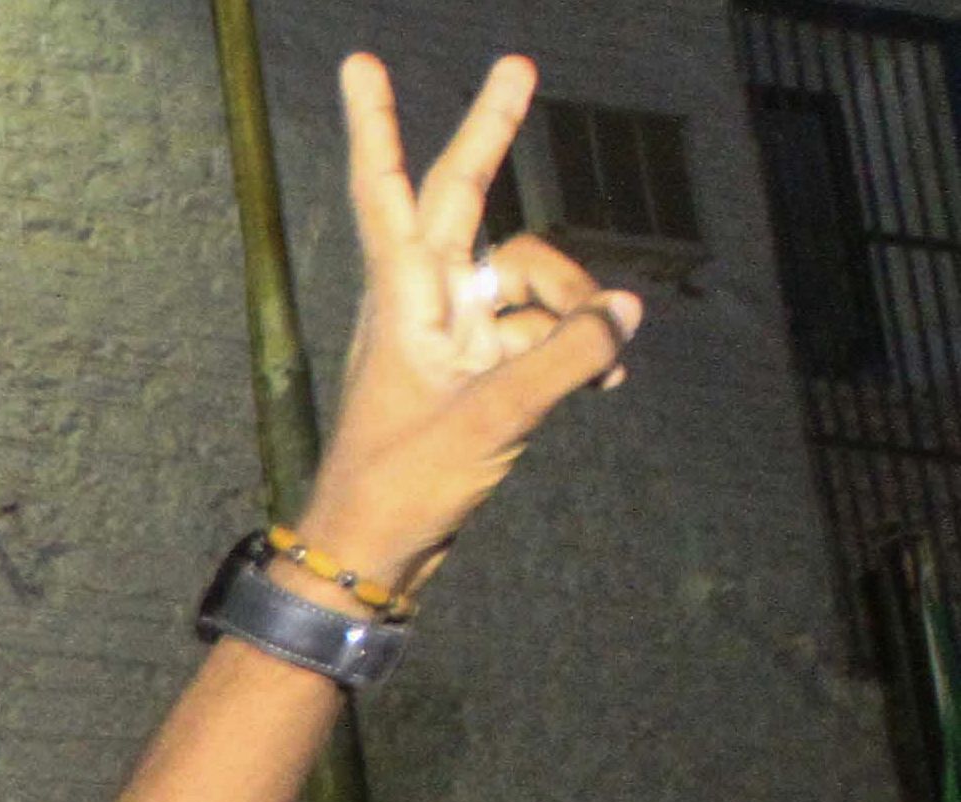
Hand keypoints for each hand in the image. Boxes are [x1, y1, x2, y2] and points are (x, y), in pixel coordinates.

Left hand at [294, 57, 643, 589]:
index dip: (378, 129)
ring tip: (600, 364)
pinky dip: (578, 348)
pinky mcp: (479, 368)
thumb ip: (564, 360)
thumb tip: (623, 313)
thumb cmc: (403, 488)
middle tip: (519, 65)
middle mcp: (425, 302)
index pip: (388, 193)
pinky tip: (608, 380)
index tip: (360, 66)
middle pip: (464, 199)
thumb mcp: (491, 420)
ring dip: (572, 307)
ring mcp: (453, 333)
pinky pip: (545, 331)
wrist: (374, 556)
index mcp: (402, 299)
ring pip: (530, 278)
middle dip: (490, 136)